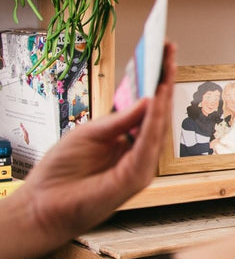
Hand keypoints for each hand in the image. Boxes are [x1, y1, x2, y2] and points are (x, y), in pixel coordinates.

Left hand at [17, 43, 176, 252]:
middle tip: (169, 51)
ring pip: (158, 126)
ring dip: (163, 96)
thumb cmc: (61, 174)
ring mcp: (140, 166)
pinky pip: (148, 145)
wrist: (42, 207)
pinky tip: (155, 101)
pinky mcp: (136, 178)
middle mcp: (138, 153)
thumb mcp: (89, 134)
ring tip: (166, 69)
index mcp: (126, 141)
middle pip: (158, 113)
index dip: (156, 80)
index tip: (162, 53)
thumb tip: (147, 98)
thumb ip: (120, 120)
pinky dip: (153, 122)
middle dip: (164, 80)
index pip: (147, 108)